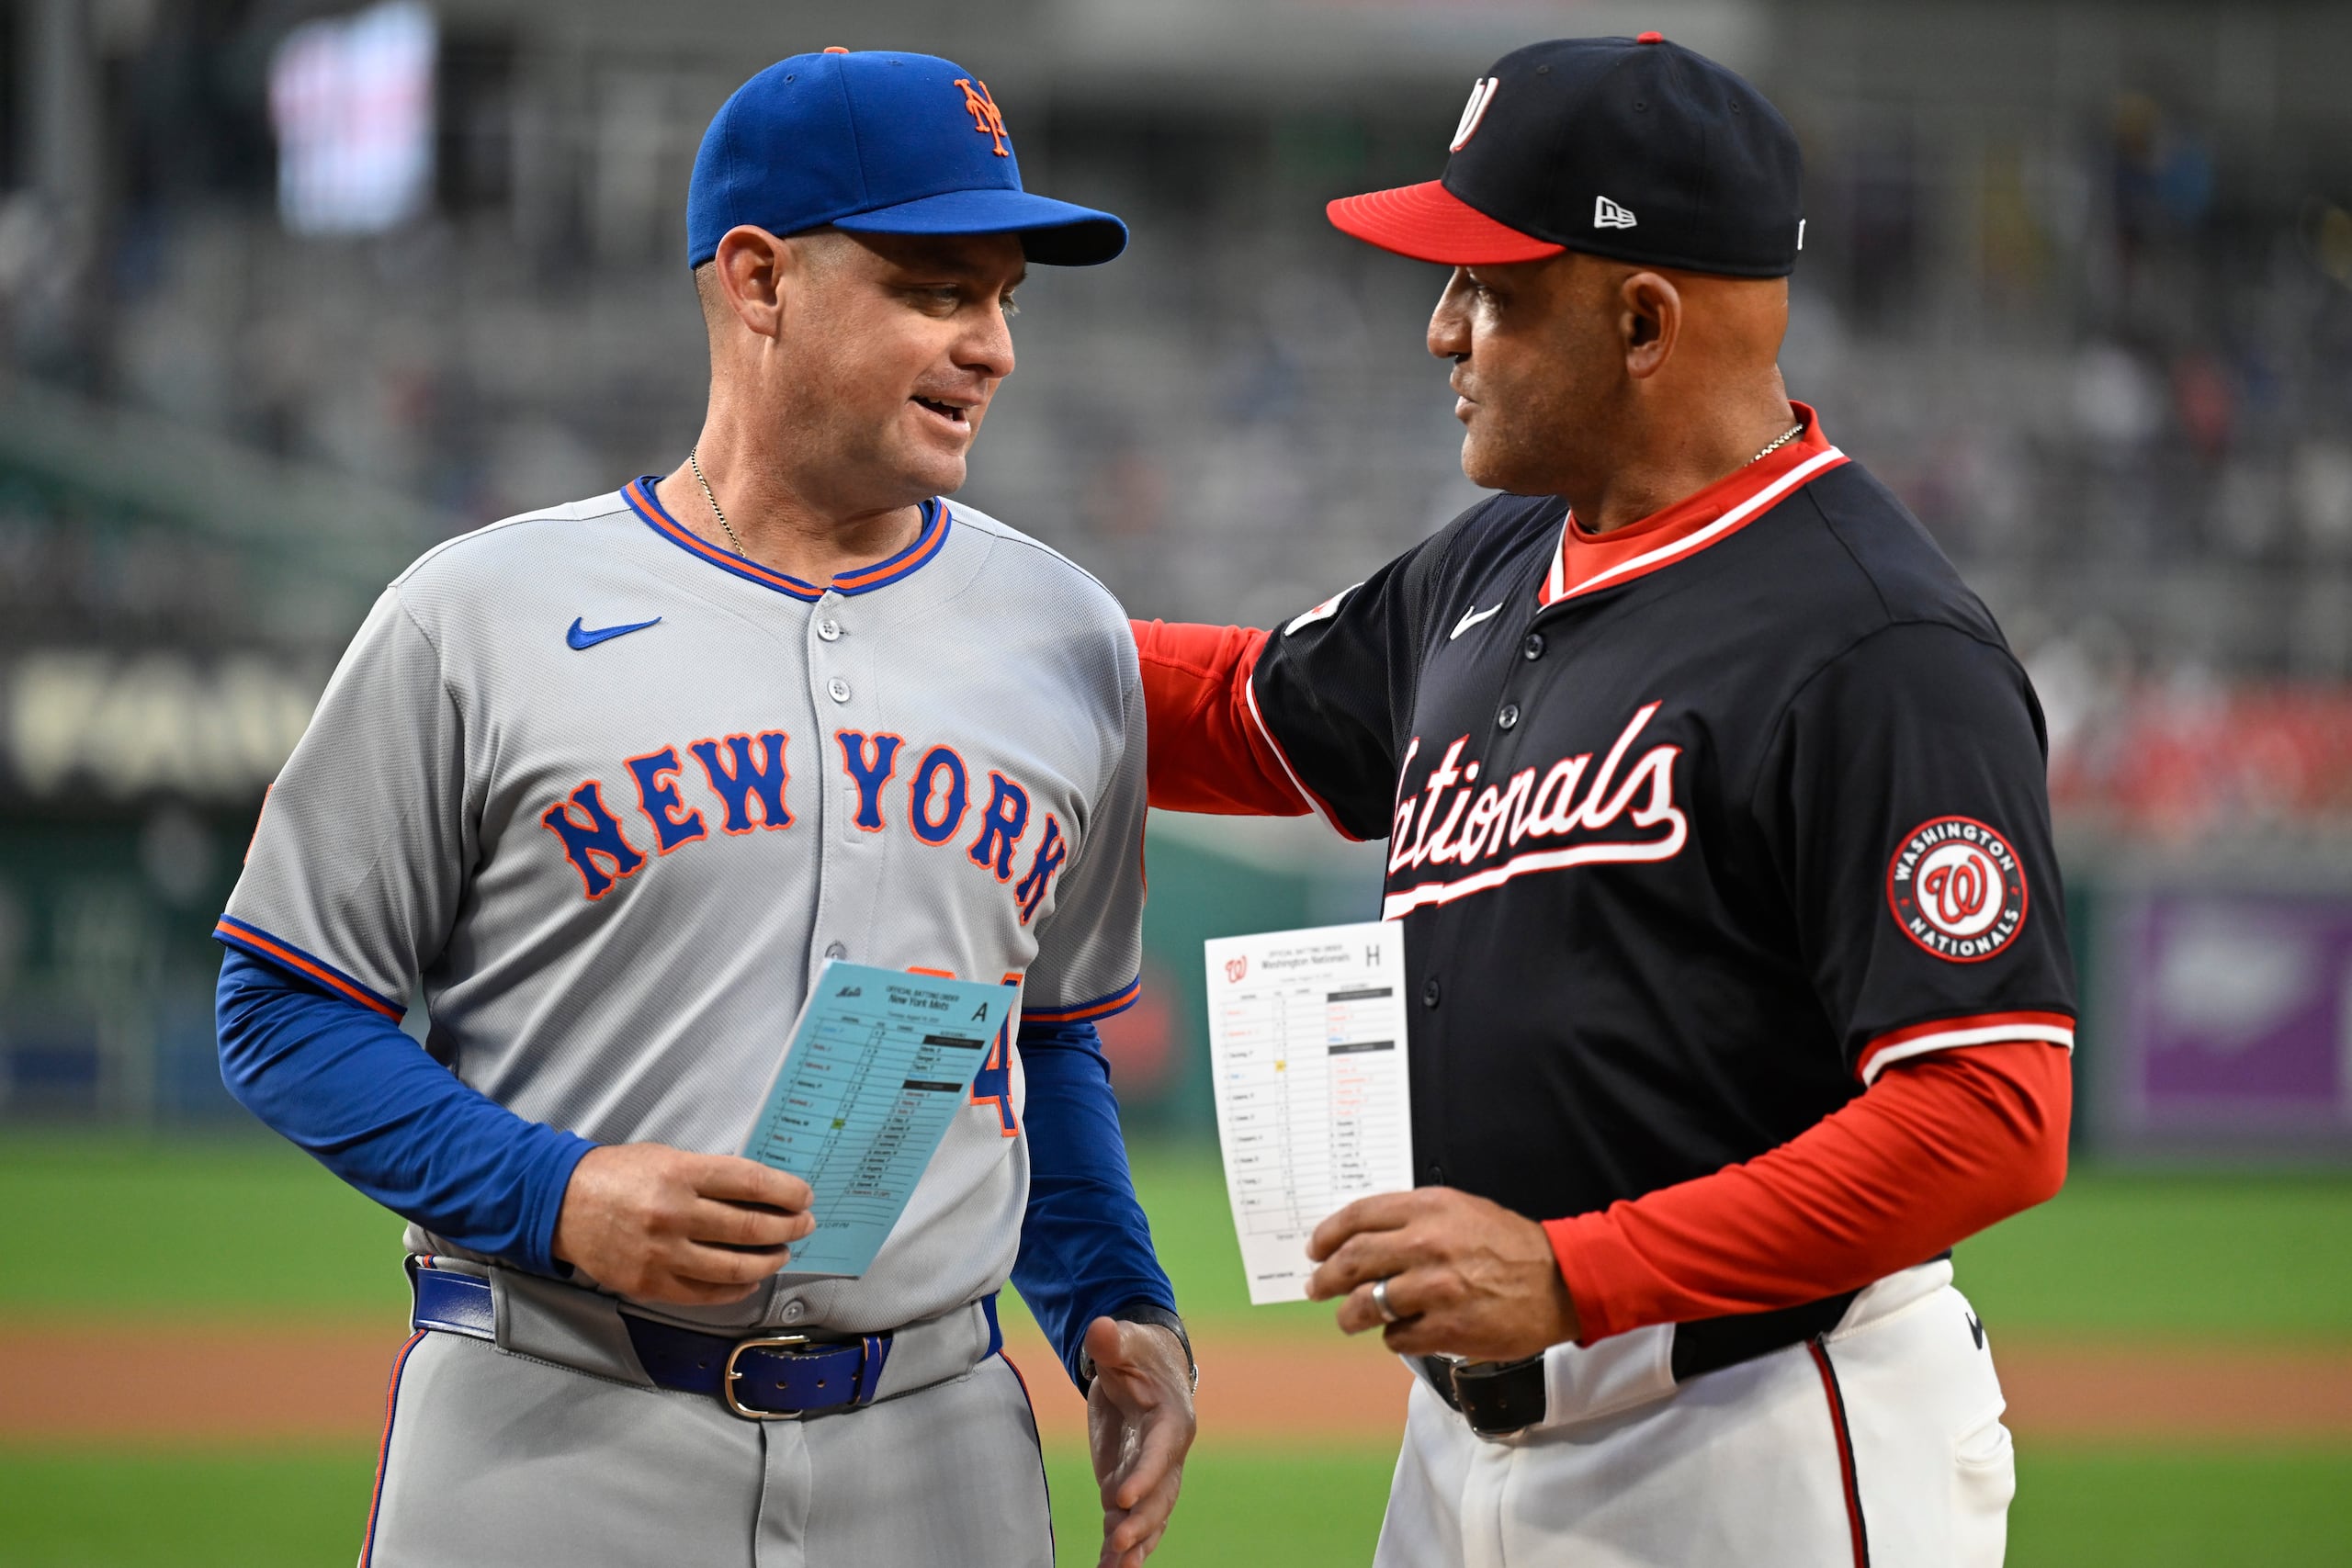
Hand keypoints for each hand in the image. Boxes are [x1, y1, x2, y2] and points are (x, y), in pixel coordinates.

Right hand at [551, 1143, 814, 1305]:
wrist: (561, 1204)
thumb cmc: (617, 1174)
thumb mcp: (666, 1157)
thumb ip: (709, 1174)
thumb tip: (761, 1191)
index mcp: (680, 1173)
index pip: (750, 1183)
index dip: (786, 1191)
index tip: (804, 1196)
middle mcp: (674, 1214)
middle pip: (749, 1227)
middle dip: (787, 1227)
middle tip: (803, 1225)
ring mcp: (662, 1253)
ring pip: (734, 1266)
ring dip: (769, 1261)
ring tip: (781, 1253)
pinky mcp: (651, 1284)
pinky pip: (706, 1293)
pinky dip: (736, 1288)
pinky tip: (749, 1279)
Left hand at [1083, 1317, 1196, 1567]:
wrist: (1146, 1368)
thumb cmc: (1137, 1353)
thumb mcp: (1125, 1342)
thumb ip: (1113, 1340)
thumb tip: (1100, 1329)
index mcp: (1172, 1419)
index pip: (1160, 1453)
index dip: (1144, 1476)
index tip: (1121, 1497)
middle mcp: (1168, 1454)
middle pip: (1159, 1495)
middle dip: (1141, 1521)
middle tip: (1117, 1541)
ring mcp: (1150, 1475)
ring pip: (1149, 1516)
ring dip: (1135, 1543)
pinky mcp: (1130, 1485)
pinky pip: (1130, 1521)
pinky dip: (1121, 1546)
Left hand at [1306, 1187, 1579, 1360]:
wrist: (1560, 1282)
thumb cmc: (1509, 1245)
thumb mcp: (1460, 1209)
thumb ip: (1413, 1218)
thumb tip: (1362, 1235)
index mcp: (1429, 1208)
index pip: (1358, 1217)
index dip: (1327, 1234)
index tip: (1316, 1248)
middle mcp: (1427, 1245)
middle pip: (1352, 1261)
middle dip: (1325, 1277)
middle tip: (1316, 1287)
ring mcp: (1435, 1289)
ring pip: (1365, 1304)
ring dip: (1349, 1315)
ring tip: (1348, 1318)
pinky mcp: (1447, 1330)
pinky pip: (1396, 1337)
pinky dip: (1391, 1337)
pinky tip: (1400, 1332)